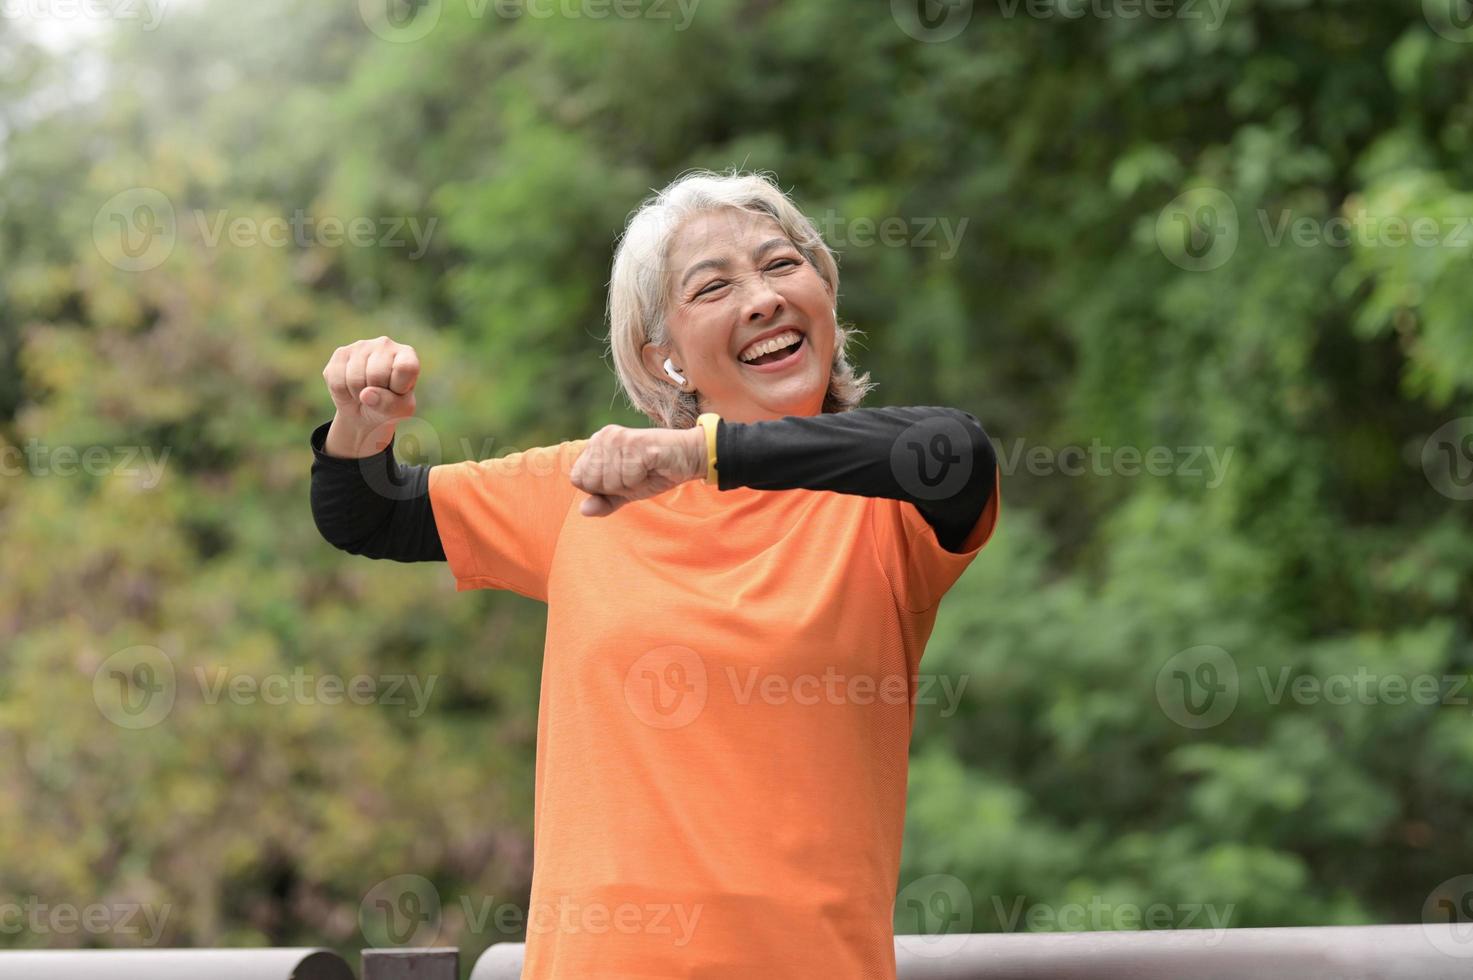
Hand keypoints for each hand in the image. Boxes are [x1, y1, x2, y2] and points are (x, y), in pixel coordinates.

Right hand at [321, 336, 419, 457]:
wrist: (366, 411)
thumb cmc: (390, 406)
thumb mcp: (399, 410)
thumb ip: (389, 404)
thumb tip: (366, 394)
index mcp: (407, 355)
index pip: (405, 368)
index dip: (398, 386)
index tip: (397, 392)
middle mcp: (385, 344)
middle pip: (377, 374)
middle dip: (376, 393)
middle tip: (378, 395)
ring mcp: (361, 346)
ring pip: (354, 379)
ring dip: (359, 395)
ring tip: (365, 392)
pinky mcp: (340, 353)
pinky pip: (337, 381)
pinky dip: (343, 393)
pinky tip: (351, 388)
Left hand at [571, 424, 706, 516]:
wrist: (688, 457)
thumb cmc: (655, 472)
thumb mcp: (625, 492)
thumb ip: (603, 502)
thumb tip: (583, 511)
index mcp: (596, 444)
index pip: (577, 478)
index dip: (600, 488)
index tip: (622, 478)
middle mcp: (603, 437)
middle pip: (590, 481)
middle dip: (615, 488)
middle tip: (635, 475)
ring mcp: (618, 438)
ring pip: (609, 481)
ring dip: (630, 484)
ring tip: (644, 470)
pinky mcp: (635, 443)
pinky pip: (627, 478)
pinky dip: (641, 480)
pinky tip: (651, 467)